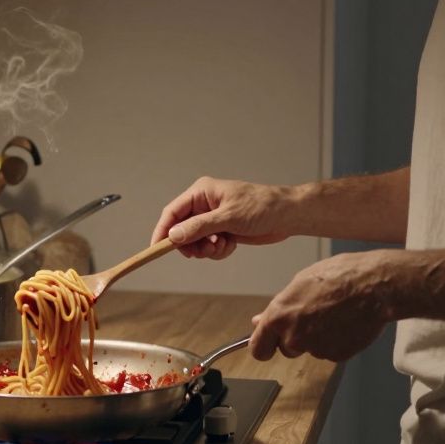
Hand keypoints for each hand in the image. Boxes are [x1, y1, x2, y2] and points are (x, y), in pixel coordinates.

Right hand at [151, 177, 291, 258]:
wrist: (288, 216)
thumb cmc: (261, 207)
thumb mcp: (228, 218)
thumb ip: (199, 227)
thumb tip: (173, 236)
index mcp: (201, 193)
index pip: (172, 212)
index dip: (163, 230)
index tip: (156, 248)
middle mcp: (204, 205)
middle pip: (181, 230)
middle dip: (191, 244)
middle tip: (204, 251)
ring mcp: (213, 219)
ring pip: (195, 241)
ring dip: (206, 249)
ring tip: (222, 246)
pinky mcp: (223, 231)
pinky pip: (209, 246)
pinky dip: (217, 251)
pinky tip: (231, 245)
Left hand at [249, 251, 395, 361]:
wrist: (375, 286)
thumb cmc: (340, 276)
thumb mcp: (300, 283)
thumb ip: (279, 307)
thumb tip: (259, 320)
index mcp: (279, 316)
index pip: (257, 348)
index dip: (263, 347)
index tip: (267, 346)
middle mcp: (294, 336)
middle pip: (286, 349)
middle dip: (295, 339)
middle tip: (313, 318)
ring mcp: (316, 348)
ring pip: (310, 349)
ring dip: (317, 338)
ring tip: (334, 314)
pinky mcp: (336, 355)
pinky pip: (330, 352)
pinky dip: (336, 342)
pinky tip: (346, 322)